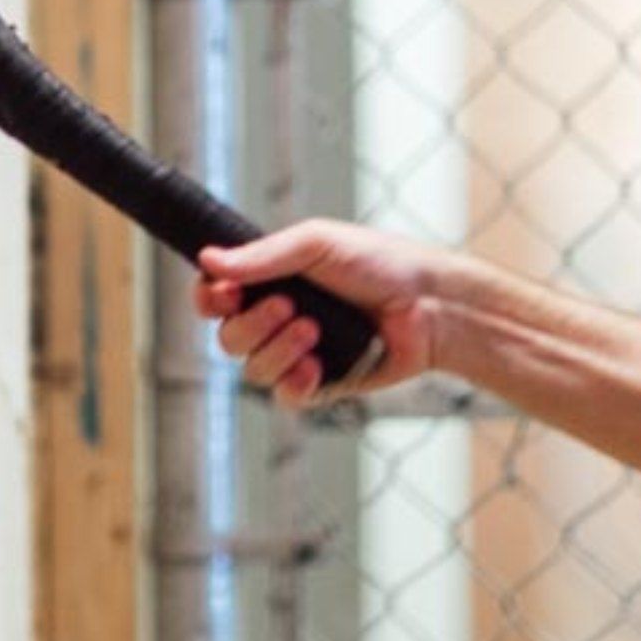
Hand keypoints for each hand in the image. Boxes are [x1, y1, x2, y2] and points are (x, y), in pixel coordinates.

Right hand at [193, 219, 445, 409]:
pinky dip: (294, 382)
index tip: (223, 293)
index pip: (215, 297)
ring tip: (313, 331)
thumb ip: (262, 255)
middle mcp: (276, 320)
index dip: (209, 299)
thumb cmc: (381, 264)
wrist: (432, 306)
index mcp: (269, 282)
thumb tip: (208, 260)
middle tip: (288, 306)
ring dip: (277, 350)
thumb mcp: (317, 243)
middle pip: (228, 338)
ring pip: (252, 370)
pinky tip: (316, 366)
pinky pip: (284, 396)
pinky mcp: (320, 384)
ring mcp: (296, 354)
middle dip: (251, 325)